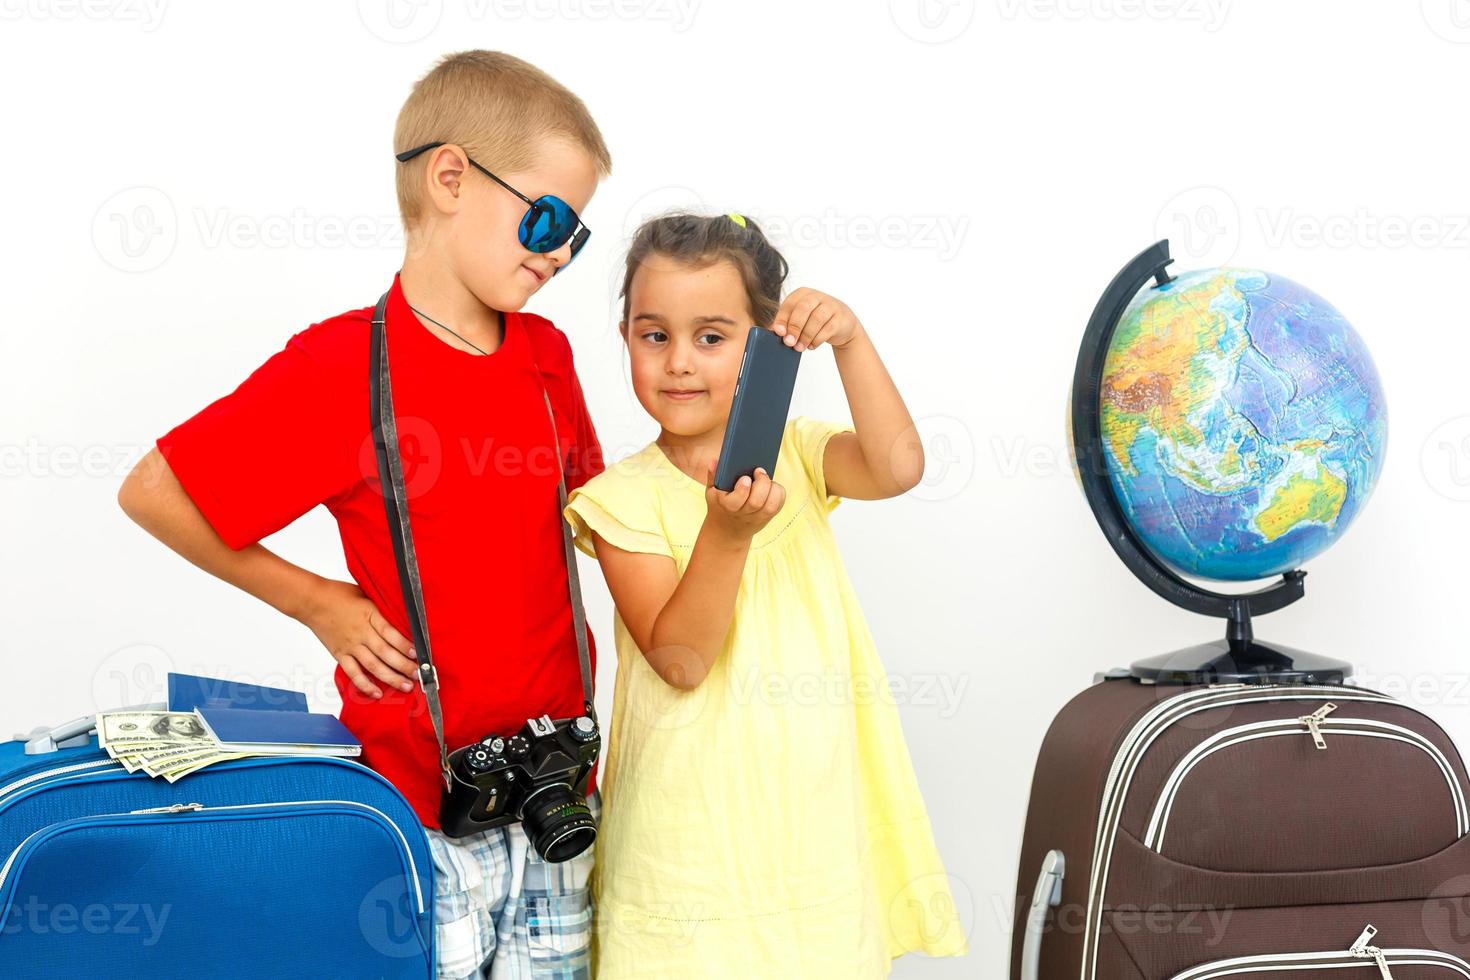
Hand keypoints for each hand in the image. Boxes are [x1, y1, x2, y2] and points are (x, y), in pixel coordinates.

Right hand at [298, 578, 418, 699]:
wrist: (311, 601)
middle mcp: (360, 632)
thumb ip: (382, 608)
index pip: (390, 633)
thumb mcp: (366, 594)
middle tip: (418, 674)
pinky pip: (353, 673)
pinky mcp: (340, 654)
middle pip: (385, 653)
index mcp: (369, 614)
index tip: (418, 654)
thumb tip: (403, 615)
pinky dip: (365, 685)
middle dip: (404, 666)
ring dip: (390, 678)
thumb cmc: (339, 594)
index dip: (405, 645)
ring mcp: (350, 645)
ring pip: (373, 666)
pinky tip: (378, 693)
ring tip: (406, 686)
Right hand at [702, 458, 785, 542]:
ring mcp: (756, 517)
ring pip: (770, 505)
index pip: (736, 500)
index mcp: (727, 505)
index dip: (743, 488)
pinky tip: (772, 486)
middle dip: (761, 483)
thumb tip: (715, 460)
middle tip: (759, 471)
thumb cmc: (720, 505)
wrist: (727, 531)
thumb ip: (713, 475)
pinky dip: (779, 493)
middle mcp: (742, 514)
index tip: (745, 477)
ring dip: (772, 488)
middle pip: (756, 502)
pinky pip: (778, 506)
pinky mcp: (766, 518)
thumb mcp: (712, 491)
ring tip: (767, 479)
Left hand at [770, 287, 863, 351]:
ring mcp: (830, 305)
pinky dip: (817, 339)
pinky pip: (828, 328)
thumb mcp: (799, 318)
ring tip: (800, 347)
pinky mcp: (840, 317)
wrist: (842, 324)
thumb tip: (771, 331)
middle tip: (789, 342)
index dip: (782, 318)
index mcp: (802, 294)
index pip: (789, 304)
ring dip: (806, 336)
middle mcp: (816, 296)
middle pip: (803, 309)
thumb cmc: (814, 321)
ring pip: (816, 319)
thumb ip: (786, 323)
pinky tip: (812, 346)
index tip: (778, 332)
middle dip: (794, 327)